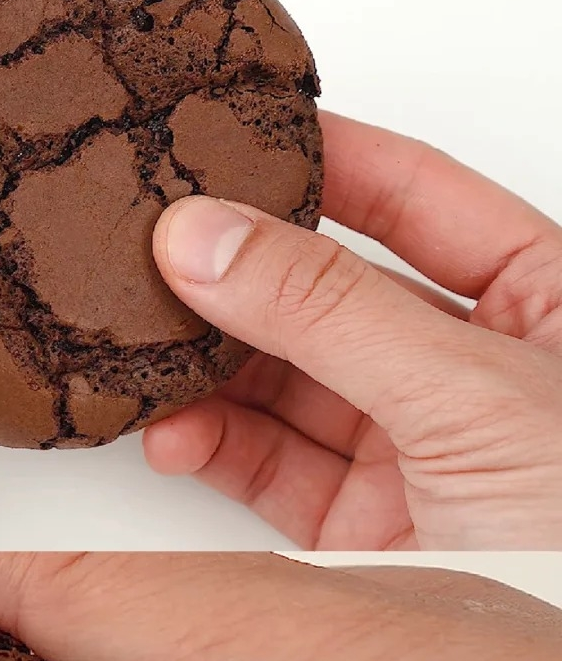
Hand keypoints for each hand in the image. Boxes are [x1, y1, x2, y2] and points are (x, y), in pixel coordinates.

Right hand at [144, 113, 561, 550]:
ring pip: (285, 384)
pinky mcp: (361, 532)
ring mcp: (412, 453)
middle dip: (241, 270)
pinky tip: (168, 430)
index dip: (323, 157)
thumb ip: (331, 313)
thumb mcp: (475, 395)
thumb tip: (207, 238)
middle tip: (152, 240)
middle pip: (331, 291)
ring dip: (209, 366)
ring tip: (140, 340)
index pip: (415, 196)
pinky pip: (268, 470)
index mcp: (543, 302)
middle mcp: (470, 371)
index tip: (224, 129)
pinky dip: (209, 449)